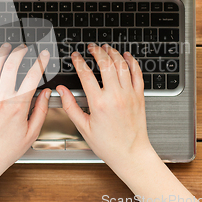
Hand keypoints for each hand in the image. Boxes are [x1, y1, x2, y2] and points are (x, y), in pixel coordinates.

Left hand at [0, 43, 51, 182]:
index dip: (41, 62)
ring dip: (1, 53)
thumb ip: (41, 110)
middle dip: (20, 52)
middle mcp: (1, 99)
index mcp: (18, 106)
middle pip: (11, 66)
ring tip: (7, 46)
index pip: (33, 77)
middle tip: (25, 48)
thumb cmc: (6, 149)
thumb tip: (47, 93)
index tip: (45, 55)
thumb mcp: (31, 133)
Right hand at [57, 43, 153, 169]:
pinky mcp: (139, 96)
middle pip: (105, 64)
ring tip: (106, 48)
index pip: (86, 74)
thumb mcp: (83, 127)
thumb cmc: (108, 144)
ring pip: (122, 65)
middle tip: (91, 48)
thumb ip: (70, 106)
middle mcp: (115, 96)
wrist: (131, 154)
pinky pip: (137, 73)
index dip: (78, 61)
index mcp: (99, 103)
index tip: (75, 56)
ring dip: (113, 53)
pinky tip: (126, 56)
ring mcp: (129, 95)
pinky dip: (131, 62)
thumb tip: (61, 91)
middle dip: (96, 51)